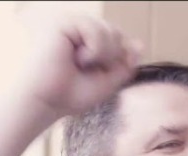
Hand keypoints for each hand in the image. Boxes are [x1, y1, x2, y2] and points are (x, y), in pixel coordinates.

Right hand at [12, 7, 142, 118]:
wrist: (46, 101)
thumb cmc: (70, 95)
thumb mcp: (108, 82)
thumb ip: (125, 64)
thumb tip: (141, 45)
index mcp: (88, 42)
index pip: (120, 39)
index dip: (120, 57)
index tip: (103, 72)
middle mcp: (80, 30)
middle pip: (118, 34)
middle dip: (111, 58)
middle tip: (88, 71)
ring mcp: (72, 24)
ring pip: (110, 31)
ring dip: (103, 55)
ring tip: (82, 64)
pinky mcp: (64, 22)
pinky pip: (96, 31)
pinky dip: (94, 50)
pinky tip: (77, 58)